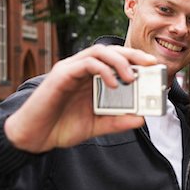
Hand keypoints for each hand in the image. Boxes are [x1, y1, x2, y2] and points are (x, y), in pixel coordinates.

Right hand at [4, 44, 156, 152]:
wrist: (34, 137)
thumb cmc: (62, 127)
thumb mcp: (97, 126)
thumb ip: (117, 122)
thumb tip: (141, 118)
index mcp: (92, 78)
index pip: (117, 61)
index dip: (136, 61)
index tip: (155, 68)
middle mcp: (83, 69)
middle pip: (112, 51)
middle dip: (134, 55)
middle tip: (151, 64)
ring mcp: (71, 69)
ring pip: (99, 51)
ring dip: (119, 61)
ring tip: (132, 77)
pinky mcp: (61, 74)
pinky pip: (85, 63)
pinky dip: (102, 70)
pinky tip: (113, 84)